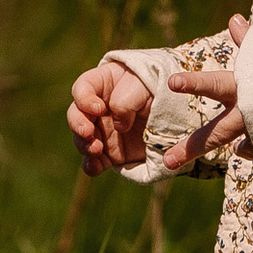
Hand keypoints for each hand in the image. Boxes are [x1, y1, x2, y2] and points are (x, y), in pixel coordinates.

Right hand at [68, 55, 157, 175]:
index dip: (84, 98)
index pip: (81, 88)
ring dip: (84, 146)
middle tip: (88, 132)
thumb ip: (125, 100)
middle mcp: (96, 110)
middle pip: (75, 115)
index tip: (98, 108)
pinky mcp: (110, 153)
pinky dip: (91, 165)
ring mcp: (102, 132)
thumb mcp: (143, 86)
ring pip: (81, 140)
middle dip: (78, 124)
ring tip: (97, 150)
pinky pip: (93, 162)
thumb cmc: (157, 91)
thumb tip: (117, 125)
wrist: (177, 114)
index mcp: (101, 86)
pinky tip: (95, 166)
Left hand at [162, 13, 250, 173]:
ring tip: (242, 150)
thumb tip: (234, 20)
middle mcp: (252, 116)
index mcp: (247, 90)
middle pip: (216, 135)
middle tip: (167, 162)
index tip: (172, 82)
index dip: (194, 82)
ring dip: (244, 150)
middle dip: (191, 148)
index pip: (215, 84)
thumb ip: (251, 43)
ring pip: (245, 150)